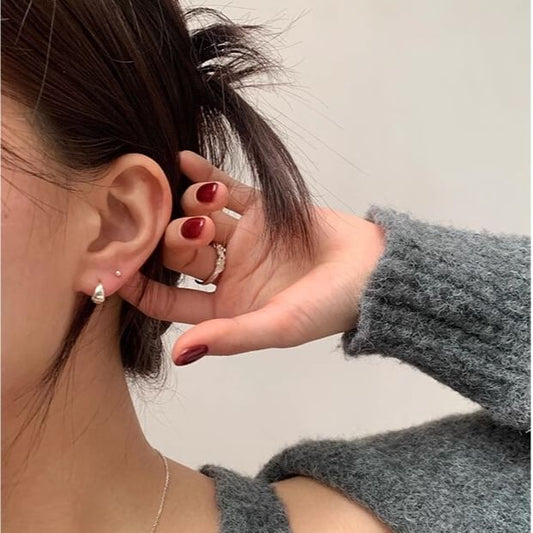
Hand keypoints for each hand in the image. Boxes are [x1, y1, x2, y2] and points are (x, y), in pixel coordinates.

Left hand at [118, 151, 385, 364]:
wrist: (373, 269)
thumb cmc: (328, 306)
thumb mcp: (277, 326)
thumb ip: (230, 337)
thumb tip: (180, 355)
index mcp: (228, 306)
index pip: (173, 299)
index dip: (144, 289)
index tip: (118, 271)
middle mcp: (229, 272)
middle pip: (181, 252)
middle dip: (176, 240)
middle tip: (193, 231)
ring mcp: (243, 238)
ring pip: (198, 217)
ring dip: (191, 208)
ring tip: (206, 205)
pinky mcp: (261, 210)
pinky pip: (226, 189)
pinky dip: (205, 176)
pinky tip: (184, 161)